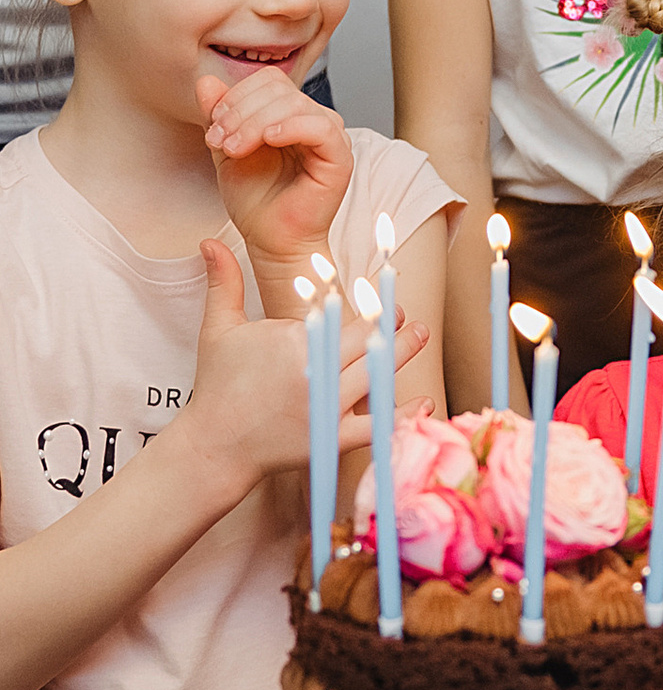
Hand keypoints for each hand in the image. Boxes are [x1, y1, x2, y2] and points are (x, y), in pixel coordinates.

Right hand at [172, 240, 429, 491]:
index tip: (381, 286)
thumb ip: (223, 284)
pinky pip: (376, 426)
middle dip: (389, 323)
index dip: (363, 301)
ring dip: (404, 352)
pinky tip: (425, 400)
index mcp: (291, 341)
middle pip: (365, 339)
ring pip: (377, 373)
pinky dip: (402, 414)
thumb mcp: (218, 330)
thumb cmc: (217, 386)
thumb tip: (209, 241)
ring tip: (421, 333)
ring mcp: (324, 407)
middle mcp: (313, 371)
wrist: (212, 447)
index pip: (338, 313)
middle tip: (404, 312)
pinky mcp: (331, 439)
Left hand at [196, 70, 353, 283]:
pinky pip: (321, 126)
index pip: (269, 81)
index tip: (213, 126)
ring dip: (254, 122)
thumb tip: (206, 80)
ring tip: (235, 149)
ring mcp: (330, 137)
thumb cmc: (255, 200)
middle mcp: (313, 120)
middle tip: (219, 141)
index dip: (237, 95)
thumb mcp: (226, 149)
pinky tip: (269, 140)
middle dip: (240, 111)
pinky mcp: (340, 157)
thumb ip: (218, 115)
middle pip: (278, 88)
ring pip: (294, 103)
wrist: (269, 238)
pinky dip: (290, 127)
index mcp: (291, 115)